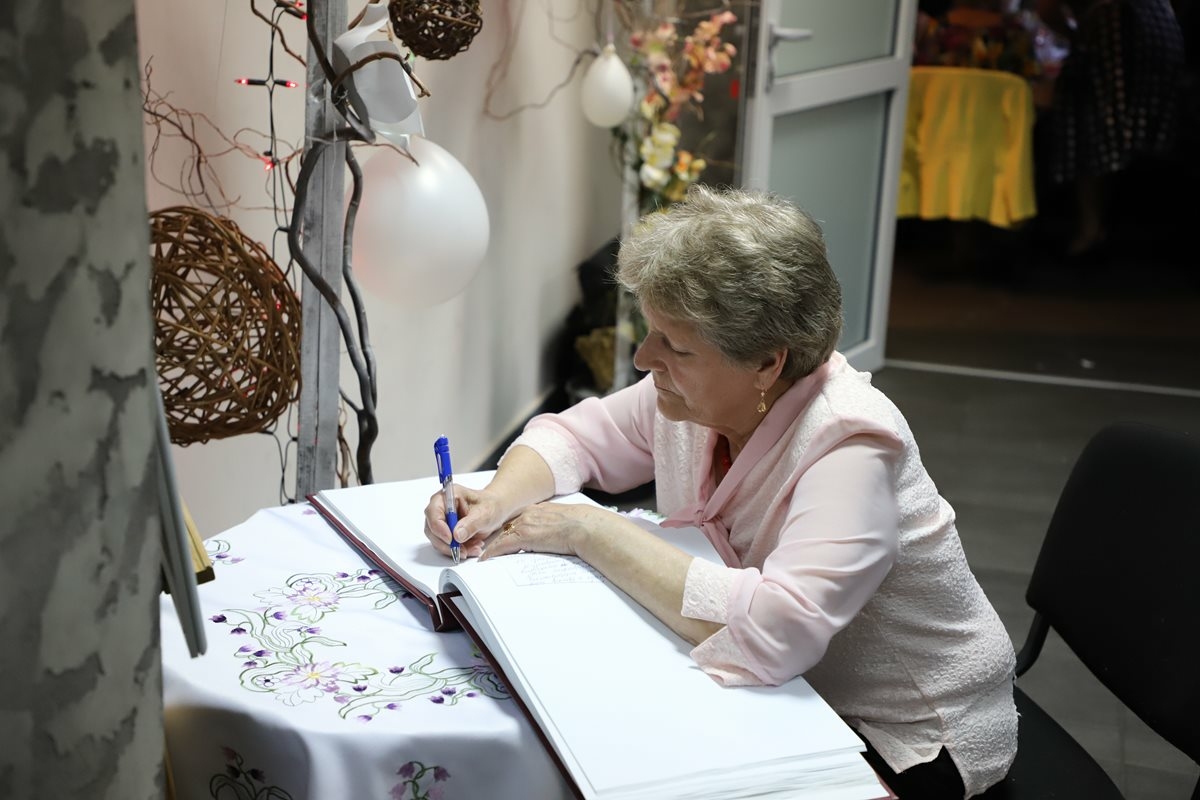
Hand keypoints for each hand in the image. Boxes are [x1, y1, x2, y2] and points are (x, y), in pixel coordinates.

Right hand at [423, 484, 506, 559]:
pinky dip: (460, 550)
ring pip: (438, 541)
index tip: (450, 539)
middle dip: (446, 543)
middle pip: (432, 529)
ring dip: (455, 549)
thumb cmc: (491, 505)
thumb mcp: (485, 513)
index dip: (439, 527)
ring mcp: (442, 522)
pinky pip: (447, 546)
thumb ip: (471, 523)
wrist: (496, 510)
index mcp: (448, 496)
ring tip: (474, 548)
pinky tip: (473, 548)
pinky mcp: (446, 533)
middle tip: (462, 551)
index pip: (433, 512)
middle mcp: (441, 508)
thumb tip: (456, 535)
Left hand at [479, 502, 617, 560]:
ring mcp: (525, 524)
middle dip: (496, 537)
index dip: (509, 530)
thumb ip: (552, 525)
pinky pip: (502, 545)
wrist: (584, 526)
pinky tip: (486, 559)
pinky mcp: (524, 536)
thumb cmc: (580, 526)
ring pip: (501, 536)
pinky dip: (492, 553)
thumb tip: (552, 535)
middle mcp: (529, 513)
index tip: (503, 536)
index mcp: (539, 509)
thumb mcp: (563, 521)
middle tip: (486, 547)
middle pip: (506, 526)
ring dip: (492, 546)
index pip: (518, 520)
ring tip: (483, 554)